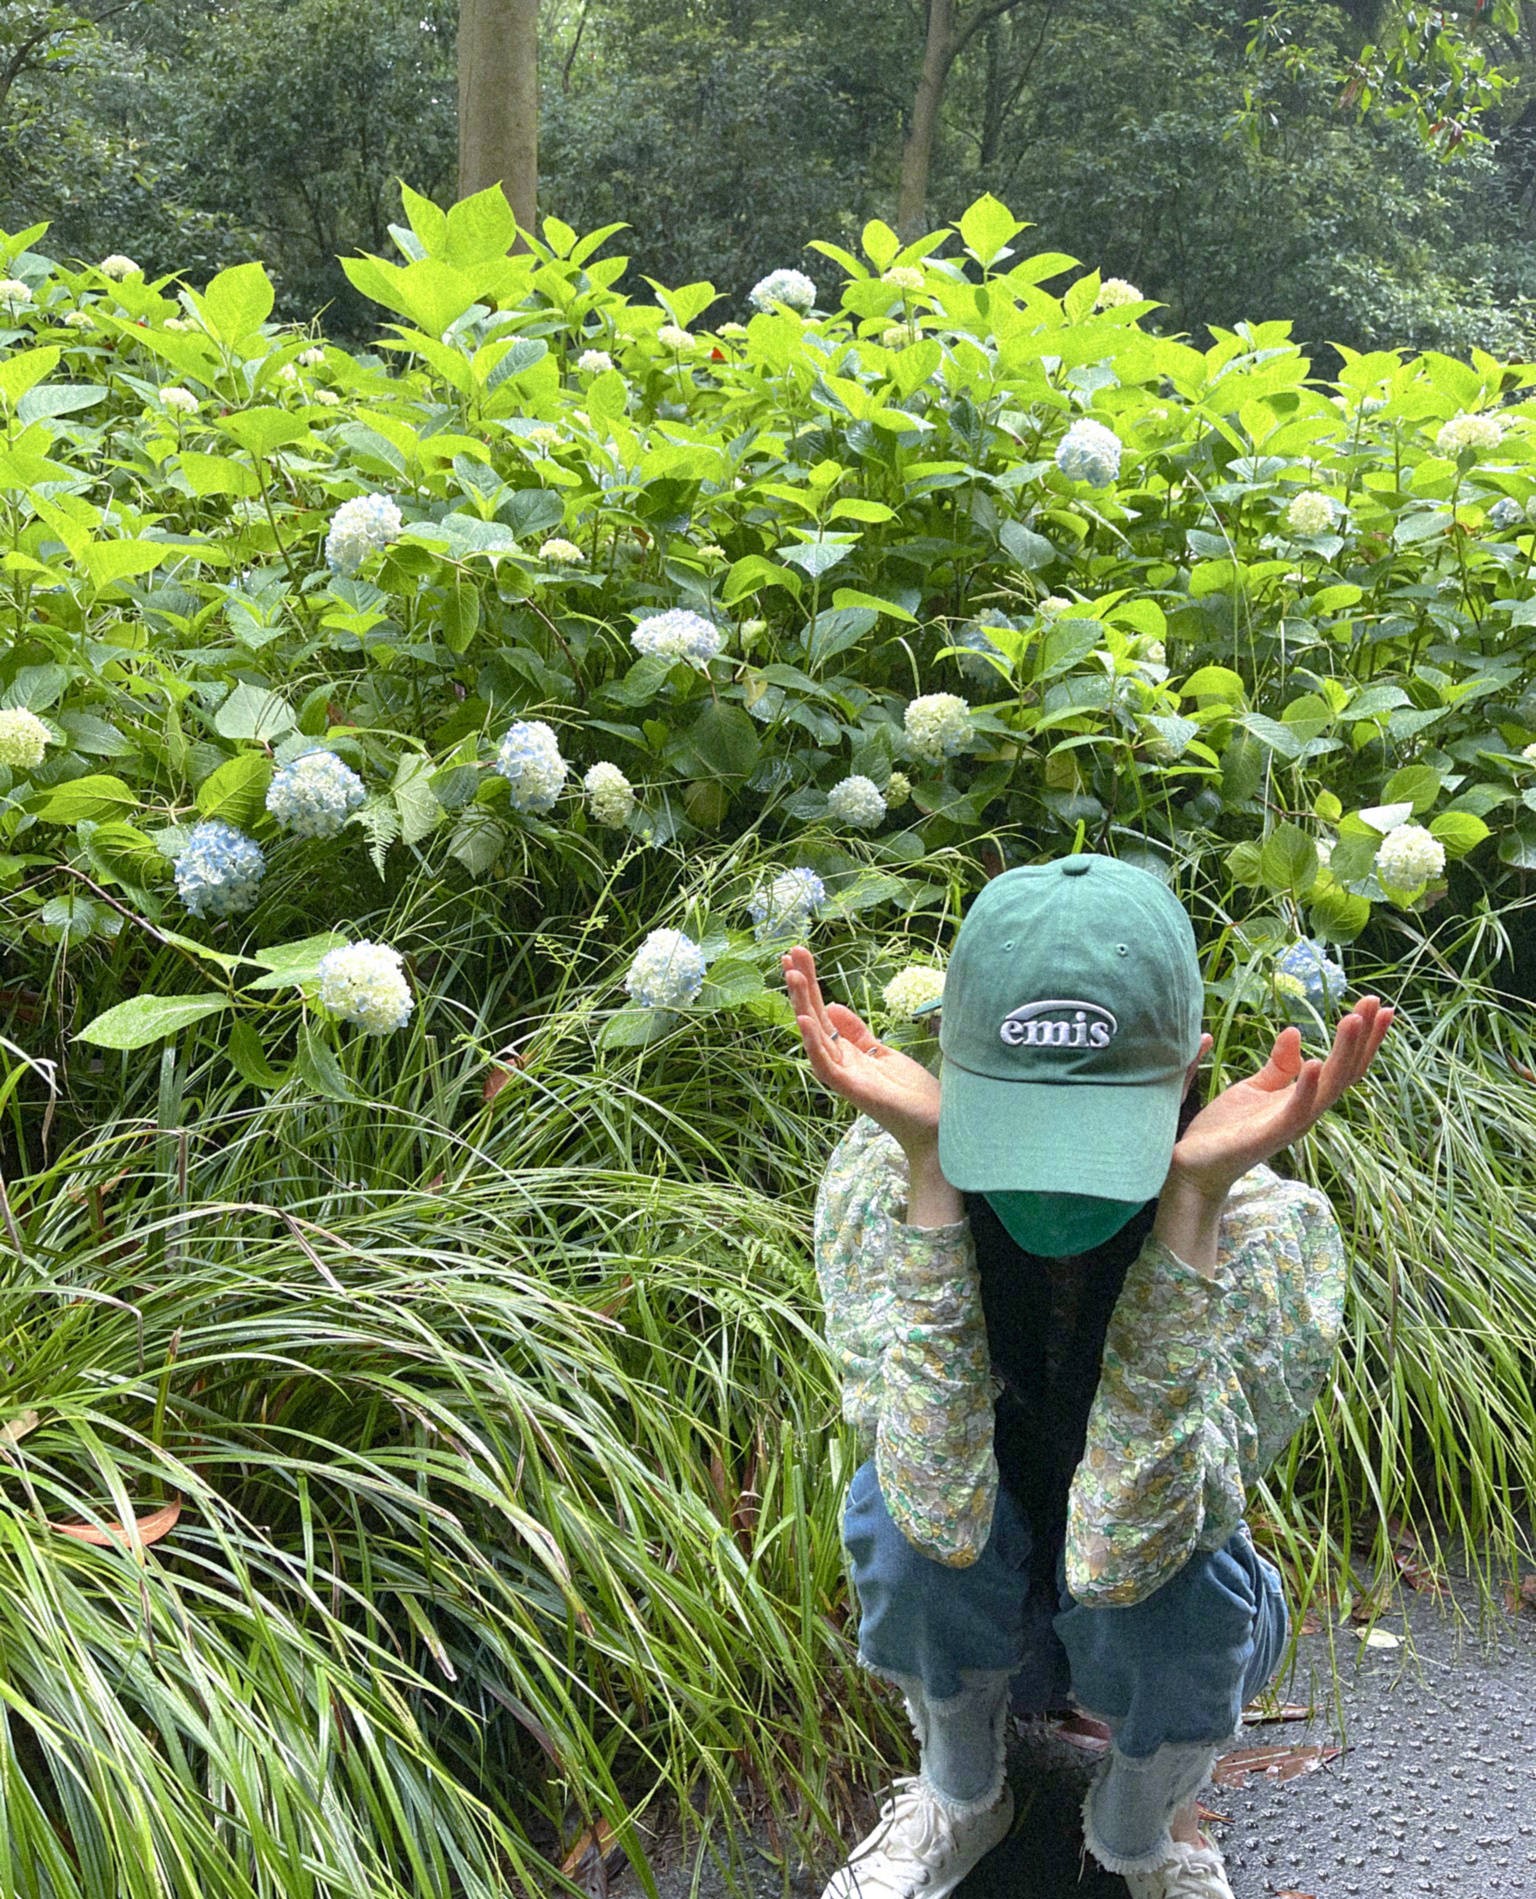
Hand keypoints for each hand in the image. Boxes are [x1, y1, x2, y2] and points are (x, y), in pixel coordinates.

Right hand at [783, 946, 940, 1159]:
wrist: (935, 1127)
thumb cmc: (911, 1094)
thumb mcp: (882, 1052)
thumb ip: (857, 1032)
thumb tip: (831, 1004)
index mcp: (846, 1053)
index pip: (822, 1012)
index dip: (811, 984)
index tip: (800, 956)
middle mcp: (839, 1063)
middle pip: (814, 1018)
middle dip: (801, 986)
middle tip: (788, 954)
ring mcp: (844, 1077)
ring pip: (814, 1037)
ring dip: (802, 1005)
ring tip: (792, 976)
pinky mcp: (852, 1090)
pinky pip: (825, 1066)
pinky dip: (813, 1043)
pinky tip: (804, 1019)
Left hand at [1169, 996, 1395, 1202]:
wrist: (1195, 1167)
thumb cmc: (1226, 1129)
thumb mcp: (1254, 1088)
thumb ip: (1279, 1066)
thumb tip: (1295, 1031)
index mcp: (1304, 1099)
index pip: (1343, 1065)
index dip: (1361, 1037)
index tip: (1375, 1004)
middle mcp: (1306, 1112)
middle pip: (1346, 1072)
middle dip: (1362, 1037)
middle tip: (1375, 1002)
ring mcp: (1291, 1125)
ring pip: (1330, 1088)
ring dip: (1343, 1053)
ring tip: (1353, 1020)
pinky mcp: (1270, 1135)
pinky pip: (1296, 1111)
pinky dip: (1308, 1087)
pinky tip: (1317, 1063)